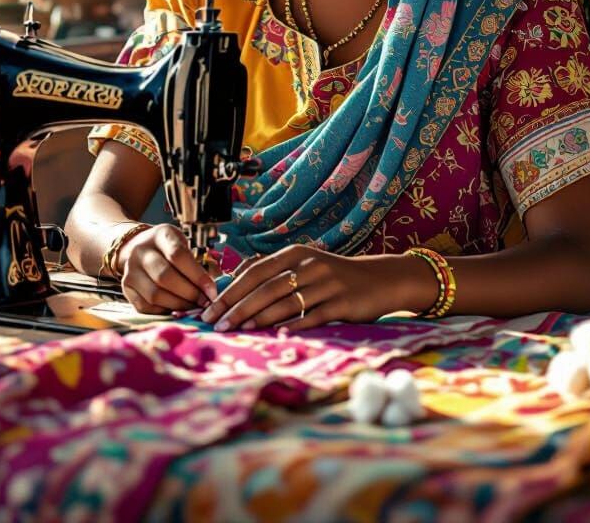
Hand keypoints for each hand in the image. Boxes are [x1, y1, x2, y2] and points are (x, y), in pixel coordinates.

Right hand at [116, 224, 217, 313]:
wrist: (138, 247)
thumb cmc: (169, 247)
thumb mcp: (184, 244)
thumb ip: (198, 262)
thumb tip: (213, 288)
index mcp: (160, 235)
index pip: (178, 255)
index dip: (197, 276)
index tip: (212, 290)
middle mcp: (141, 251)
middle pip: (165, 277)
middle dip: (189, 293)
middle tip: (204, 302)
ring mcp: (130, 270)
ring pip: (155, 295)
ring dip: (178, 305)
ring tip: (193, 307)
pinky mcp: (126, 288)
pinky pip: (146, 306)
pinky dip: (164, 311)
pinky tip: (177, 309)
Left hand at [201, 246, 399, 332]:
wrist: (380, 280)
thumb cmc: (334, 277)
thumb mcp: (305, 265)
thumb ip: (274, 272)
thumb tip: (234, 284)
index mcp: (296, 253)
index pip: (255, 271)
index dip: (231, 290)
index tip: (209, 307)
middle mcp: (309, 265)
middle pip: (266, 287)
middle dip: (237, 306)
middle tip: (216, 324)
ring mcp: (326, 284)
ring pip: (285, 302)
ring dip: (259, 318)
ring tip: (238, 330)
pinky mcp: (341, 303)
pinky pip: (312, 316)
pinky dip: (294, 325)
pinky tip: (277, 335)